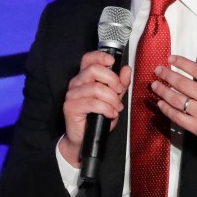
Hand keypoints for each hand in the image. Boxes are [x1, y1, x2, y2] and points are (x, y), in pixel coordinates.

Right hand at [59, 50, 131, 166]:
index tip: (112, 61)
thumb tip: (126, 69)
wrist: (85, 139)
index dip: (100, 56)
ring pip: (96, 88)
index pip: (88, 59)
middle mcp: (76, 83)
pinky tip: (111, 114)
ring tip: (117, 108)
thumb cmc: (97, 118)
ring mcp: (71, 95)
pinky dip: (106, 108)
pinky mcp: (70, 107)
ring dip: (112, 99)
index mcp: (85, 77)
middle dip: (112, 80)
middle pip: (94, 70)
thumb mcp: (113, 99)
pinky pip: (92, 103)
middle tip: (119, 92)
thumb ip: (120, 84)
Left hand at [151, 40, 196, 162]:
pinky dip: (167, 110)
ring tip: (154, 85)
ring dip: (163, 91)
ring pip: (178, 100)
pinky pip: (178, 117)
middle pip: (183, 84)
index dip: (181, 63)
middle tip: (157, 70)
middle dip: (167, 75)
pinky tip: (160, 104)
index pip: (196, 70)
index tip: (170, 59)